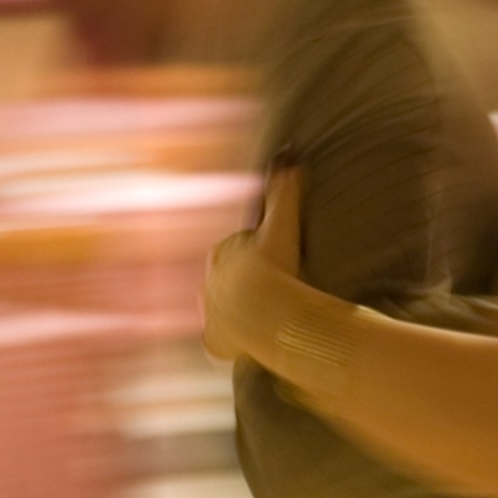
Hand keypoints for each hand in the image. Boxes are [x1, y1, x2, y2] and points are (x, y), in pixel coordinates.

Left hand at [203, 167, 304, 363]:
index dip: (260, 252)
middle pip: (230, 279)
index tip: (279, 259)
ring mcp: (211, 315)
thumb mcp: (282, 223)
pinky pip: (221, 343)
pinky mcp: (216, 343)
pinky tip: (249, 343)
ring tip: (266, 315)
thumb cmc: (275, 267)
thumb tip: (288, 153)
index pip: (240, 247)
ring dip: (239, 311)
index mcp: (221, 254)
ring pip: (223, 309)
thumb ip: (284, 189)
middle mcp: (209, 284)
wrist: (268, 315)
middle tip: (277, 287)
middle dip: (248, 281)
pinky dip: (232, 343)